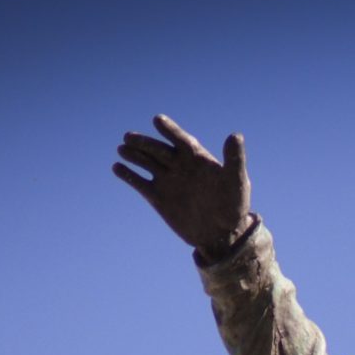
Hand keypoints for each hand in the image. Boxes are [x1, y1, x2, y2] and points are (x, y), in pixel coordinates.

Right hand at [114, 115, 252, 255]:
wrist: (220, 233)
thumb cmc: (233, 206)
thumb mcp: (237, 182)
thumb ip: (234, 159)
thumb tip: (235, 135)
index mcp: (197, 158)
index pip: (181, 140)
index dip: (170, 130)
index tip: (157, 120)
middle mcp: (179, 165)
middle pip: (158, 150)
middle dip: (144, 143)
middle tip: (129, 137)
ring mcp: (167, 180)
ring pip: (147, 163)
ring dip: (134, 155)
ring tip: (122, 148)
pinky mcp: (158, 197)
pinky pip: (140, 183)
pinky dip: (129, 176)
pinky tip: (117, 168)